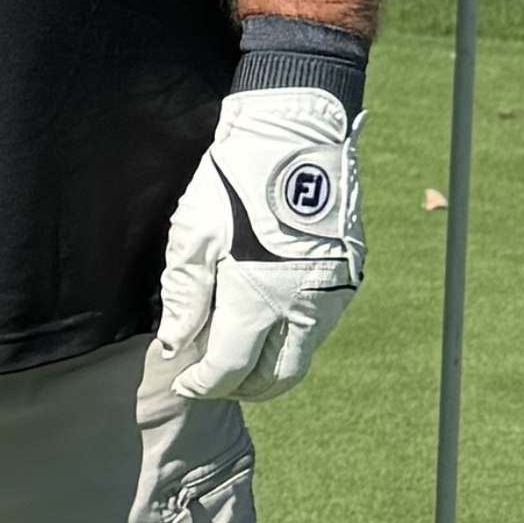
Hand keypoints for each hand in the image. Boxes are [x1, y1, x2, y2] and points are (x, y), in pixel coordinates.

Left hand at [146, 88, 363, 404]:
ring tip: (236, 347)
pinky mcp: (348, 276)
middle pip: (275, 379)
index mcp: (260, 302)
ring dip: (269, 365)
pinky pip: (319, 327)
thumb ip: (185, 297)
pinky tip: (266, 318)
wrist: (298, 135)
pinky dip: (291, 336)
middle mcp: (303, 308)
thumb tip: (175, 344)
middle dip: (241, 387)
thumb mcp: (195, 237)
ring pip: (302, 356)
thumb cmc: (236, 181)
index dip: (202, 383)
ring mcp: (332, 294)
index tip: (183, 381)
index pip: (230, 370)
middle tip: (212, 376)